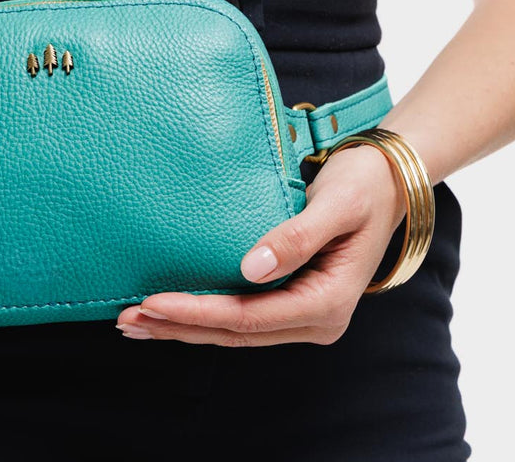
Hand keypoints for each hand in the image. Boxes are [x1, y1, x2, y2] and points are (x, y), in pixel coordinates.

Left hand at [114, 143, 408, 345]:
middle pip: (237, 333)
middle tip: (127, 320)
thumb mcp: (337, 205)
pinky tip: (171, 311)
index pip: (251, 317)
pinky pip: (243, 316)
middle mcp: (316, 318)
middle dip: (179, 328)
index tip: (154, 301)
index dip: (199, 312)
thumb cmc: (364, 187)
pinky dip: (204, 315)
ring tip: (136, 322)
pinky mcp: (292, 299)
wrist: (387, 182)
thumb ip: (297, 237)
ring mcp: (304, 313)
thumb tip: (252, 268)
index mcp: (329, 302)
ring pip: (235, 331)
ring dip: (185, 327)